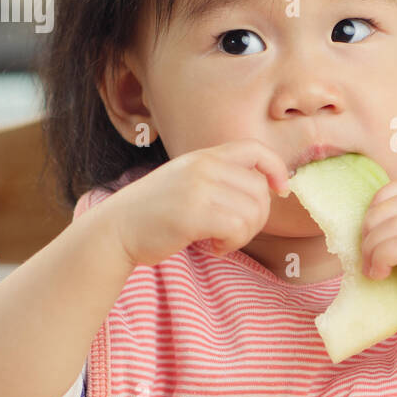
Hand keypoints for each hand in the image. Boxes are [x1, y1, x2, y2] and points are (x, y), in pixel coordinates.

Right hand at [101, 139, 290, 266]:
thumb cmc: (154, 213)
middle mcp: (202, 166)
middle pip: (260, 189)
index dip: (277, 168)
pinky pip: (238, 228)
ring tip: (220, 240)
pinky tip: (213, 247)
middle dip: (257, 218)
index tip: (281, 190)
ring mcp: (198, 188)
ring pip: (253, 211)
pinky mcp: (193, 213)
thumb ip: (219, 178)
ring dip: (243, 234)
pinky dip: (231, 243)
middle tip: (235, 232)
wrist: (115, 230)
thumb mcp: (186, 181)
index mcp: (203, 156)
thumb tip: (266, 189)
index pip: (255, 149)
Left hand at [360, 178, 396, 343]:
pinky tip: (380, 275)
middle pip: (393, 203)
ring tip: (373, 269)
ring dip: (372, 247)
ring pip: (393, 224)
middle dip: (369, 228)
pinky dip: (381, 258)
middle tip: (367, 256)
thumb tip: (358, 226)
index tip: (371, 234)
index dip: (376, 205)